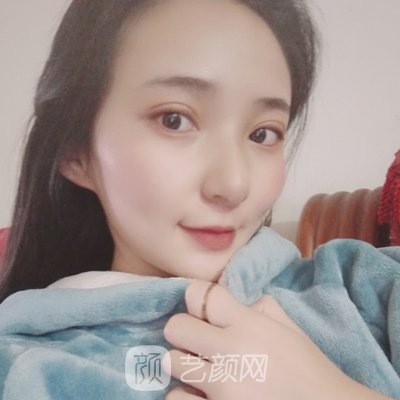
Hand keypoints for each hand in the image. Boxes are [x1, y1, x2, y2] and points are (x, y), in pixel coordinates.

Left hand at [163, 280, 391, 399]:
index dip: (197, 298)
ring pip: (172, 364)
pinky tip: (204, 395)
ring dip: (184, 367)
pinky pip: (178, 398)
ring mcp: (222, 388)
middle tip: (197, 342)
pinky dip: (188, 396)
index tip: (203, 309)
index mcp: (249, 325)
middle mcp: (231, 352)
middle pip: (176, 327)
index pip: (199, 293)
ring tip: (202, 373)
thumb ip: (258, 307)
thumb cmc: (308, 369)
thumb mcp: (289, 327)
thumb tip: (229, 299)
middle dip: (184, 332)